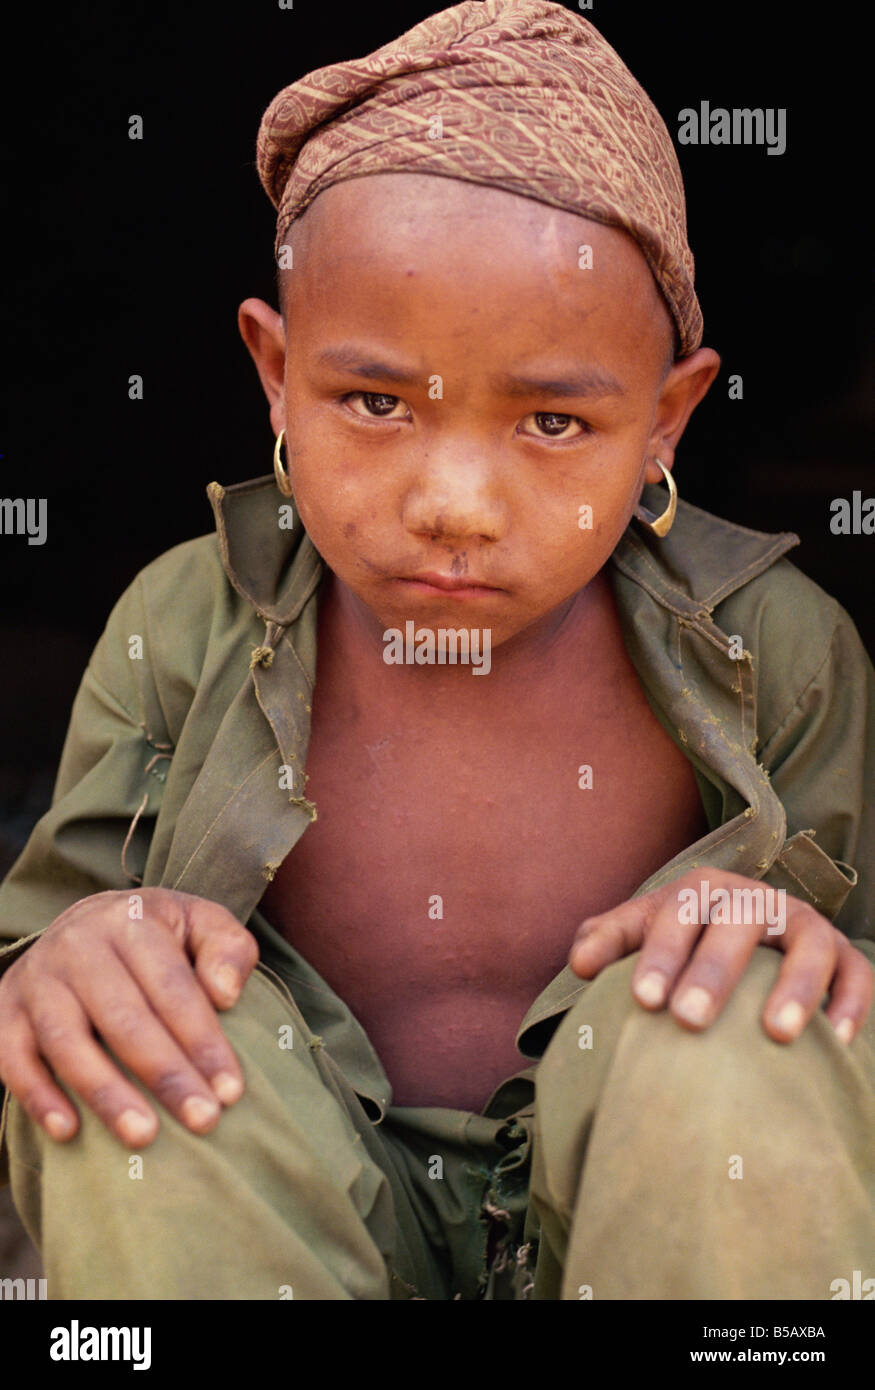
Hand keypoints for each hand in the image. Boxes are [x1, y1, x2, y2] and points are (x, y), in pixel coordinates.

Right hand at [0, 888, 257, 1146]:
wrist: (85, 924)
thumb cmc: (158, 937)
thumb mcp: (201, 923)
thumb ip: (228, 949)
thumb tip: (225, 994)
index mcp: (131, 921)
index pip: (172, 987)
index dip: (203, 1040)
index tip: (231, 1090)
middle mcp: (77, 945)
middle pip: (124, 1018)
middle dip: (166, 1074)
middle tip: (203, 1120)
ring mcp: (37, 979)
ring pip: (68, 1042)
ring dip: (107, 1094)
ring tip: (144, 1136)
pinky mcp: (6, 1011)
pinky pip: (14, 1058)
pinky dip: (38, 1096)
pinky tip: (69, 1131)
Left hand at [568, 867, 872, 1043]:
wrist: (744, 933)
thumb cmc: (681, 941)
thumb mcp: (642, 931)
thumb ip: (607, 940)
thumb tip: (578, 964)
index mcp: (702, 891)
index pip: (679, 914)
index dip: (661, 954)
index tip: (643, 1001)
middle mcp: (755, 900)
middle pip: (738, 925)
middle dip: (714, 971)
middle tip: (690, 1019)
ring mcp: (804, 924)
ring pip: (808, 943)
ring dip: (795, 985)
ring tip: (776, 1033)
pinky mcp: (843, 955)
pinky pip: (857, 972)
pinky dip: (851, 1001)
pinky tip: (839, 1040)